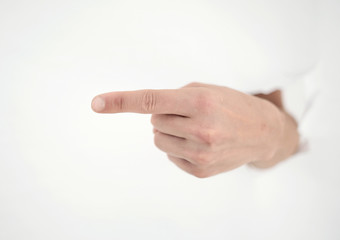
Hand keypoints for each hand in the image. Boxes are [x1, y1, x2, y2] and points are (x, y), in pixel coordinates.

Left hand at [91, 82, 298, 177]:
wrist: (262, 132)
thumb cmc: (231, 105)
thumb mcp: (206, 89)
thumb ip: (174, 98)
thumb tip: (147, 112)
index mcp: (200, 102)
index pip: (151, 101)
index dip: (121, 101)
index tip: (97, 103)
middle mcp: (200, 130)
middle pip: (154, 122)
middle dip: (166, 116)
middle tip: (190, 115)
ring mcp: (200, 153)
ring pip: (159, 140)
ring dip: (170, 132)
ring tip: (196, 129)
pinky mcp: (201, 170)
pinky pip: (171, 156)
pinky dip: (179, 147)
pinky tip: (200, 144)